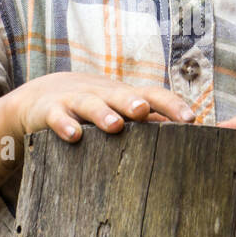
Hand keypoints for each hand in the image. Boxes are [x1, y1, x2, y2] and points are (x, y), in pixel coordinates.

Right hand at [8, 72, 196, 144]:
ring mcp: (75, 101)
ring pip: (90, 104)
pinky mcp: (49, 112)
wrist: (41, 98)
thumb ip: (150, 125)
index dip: (170, 104)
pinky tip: (73, 136)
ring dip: (103, 113)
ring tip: (115, 125)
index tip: (190, 119)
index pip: (152, 95)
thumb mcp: (121, 114)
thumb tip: (194, 141)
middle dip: (134, 102)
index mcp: (125, 97)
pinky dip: (64, 125)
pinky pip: (57, 117)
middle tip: (145, 111)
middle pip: (121, 95)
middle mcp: (103, 95)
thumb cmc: (95, 111)